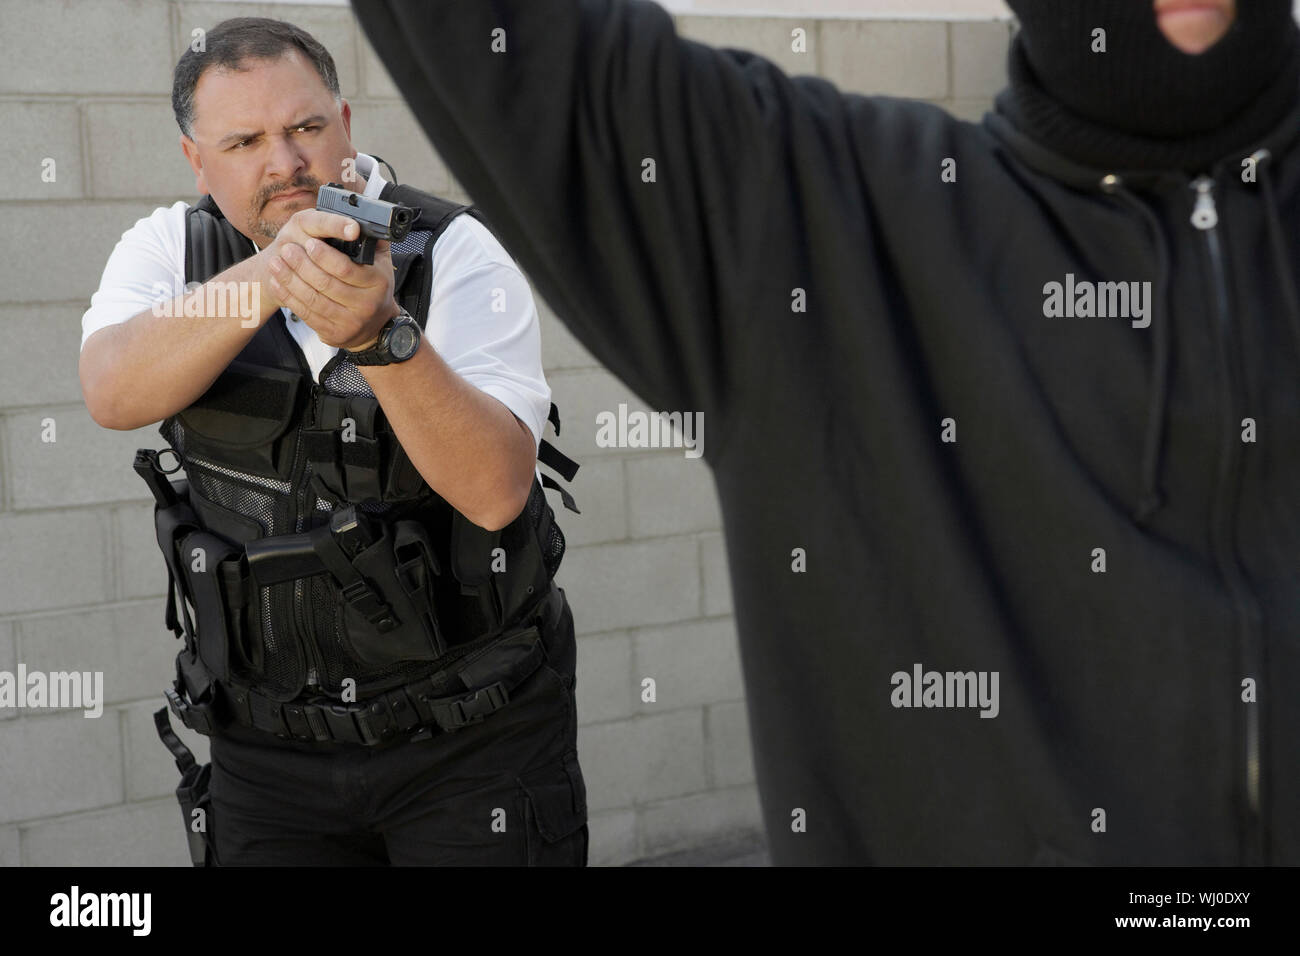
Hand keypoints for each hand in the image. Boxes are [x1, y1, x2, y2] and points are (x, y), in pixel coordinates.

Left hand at [260, 208, 399, 349]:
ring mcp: (349, 322)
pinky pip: (306, 313)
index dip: (323, 255)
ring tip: (276, 262)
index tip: (309, 242)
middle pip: (325, 283)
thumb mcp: (381, 263)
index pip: (346, 267)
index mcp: (378, 282)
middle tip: (286, 248)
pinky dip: (288, 296)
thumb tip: (360, 219)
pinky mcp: (334, 334)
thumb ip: (372, 240)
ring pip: (312, 298)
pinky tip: (278, 282)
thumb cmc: (372, 287)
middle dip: (301, 264)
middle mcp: (366, 304)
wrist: (374, 326)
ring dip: (290, 279)